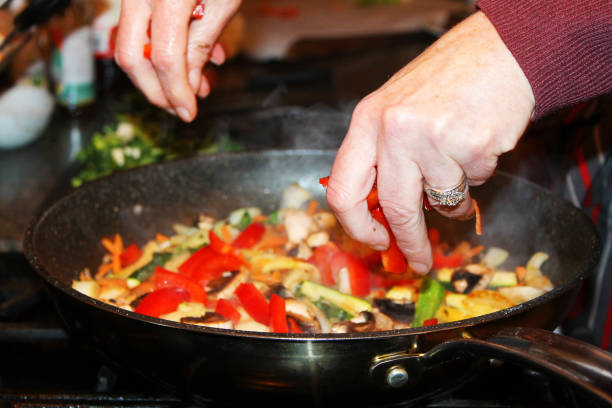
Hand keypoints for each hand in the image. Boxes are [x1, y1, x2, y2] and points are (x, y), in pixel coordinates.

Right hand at [115, 0, 240, 121]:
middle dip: (156, 90)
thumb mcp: (222, 3)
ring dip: (162, 74)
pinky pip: (139, 30)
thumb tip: (190, 86)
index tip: (189, 113)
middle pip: (132, 57)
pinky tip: (195, 58)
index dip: (177, 91)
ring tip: (198, 84)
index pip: (164, 58)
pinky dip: (163, 50)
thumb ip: (202, 44)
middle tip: (180, 108)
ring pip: (131, 46)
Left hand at [325, 11, 534, 273]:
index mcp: (367, 121)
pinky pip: (474, 182)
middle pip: (394, 208)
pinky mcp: (471, 144)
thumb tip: (380, 214)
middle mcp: (394, 129)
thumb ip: (381, 155)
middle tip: (419, 261)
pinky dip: (479, 172)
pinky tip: (479, 140)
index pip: (343, 191)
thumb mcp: (395, 110)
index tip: (375, 241)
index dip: (357, 226)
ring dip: (454, 196)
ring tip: (462, 162)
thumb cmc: (447, 80)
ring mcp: (432, 137)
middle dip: (410, 242)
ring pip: (441, 198)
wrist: (501, 49)